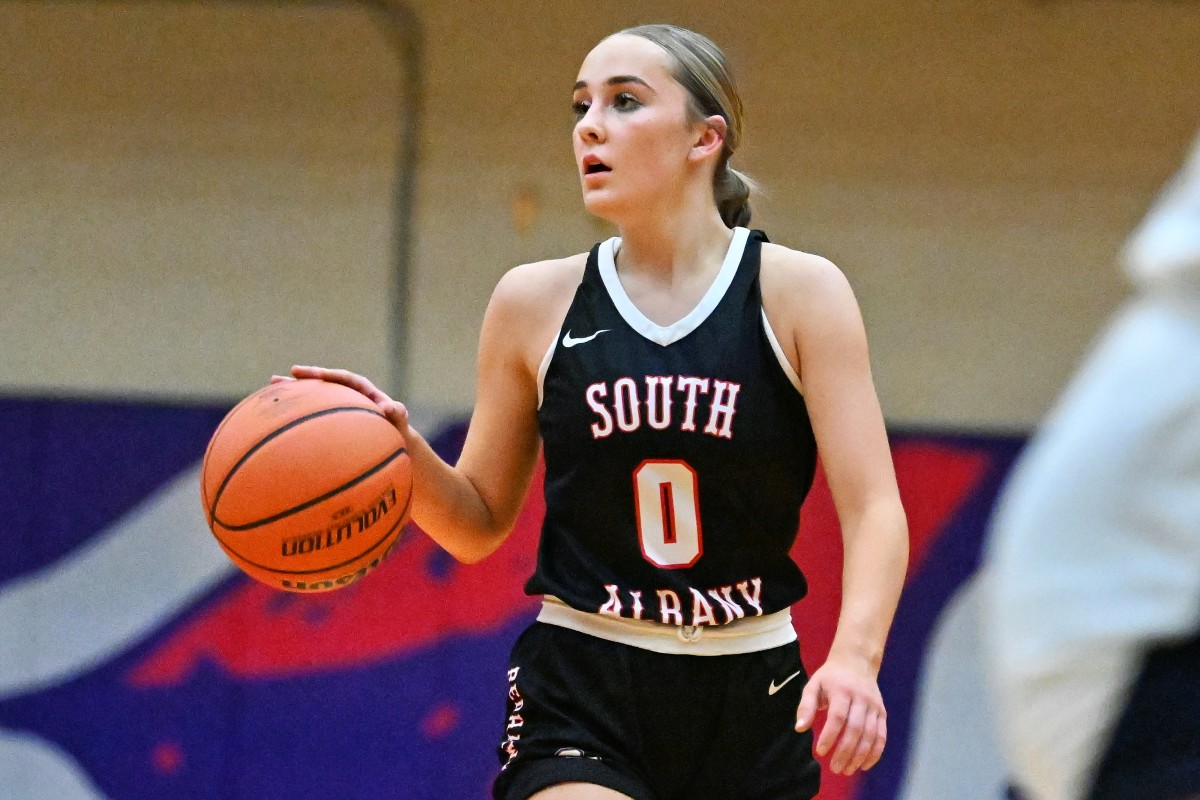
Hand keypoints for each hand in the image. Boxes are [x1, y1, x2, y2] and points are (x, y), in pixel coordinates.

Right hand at [271, 365, 410, 435]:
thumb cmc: (396, 428)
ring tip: (273, 384)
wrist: (392, 439)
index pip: (344, 378)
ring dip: (295, 389)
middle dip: (308, 377)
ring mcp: (337, 404)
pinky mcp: (330, 417)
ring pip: (313, 394)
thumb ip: (398, 412)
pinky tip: (276, 413)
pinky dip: (297, 411)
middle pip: (325, 381)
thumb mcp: (399, 420)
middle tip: (290, 373)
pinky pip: (312, 412)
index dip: (330, 375)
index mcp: (362, 389)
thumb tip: (390, 408)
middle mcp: (347, 393)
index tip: (317, 374)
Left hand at [795, 654, 886, 774]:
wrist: (857, 662)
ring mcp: (874, 706)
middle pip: (856, 729)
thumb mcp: (814, 684)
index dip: (830, 735)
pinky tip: (864, 765)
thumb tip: (800, 728)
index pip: (838, 716)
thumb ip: (806, 706)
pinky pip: (881, 736)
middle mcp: (861, 698)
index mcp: (842, 690)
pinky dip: (875, 753)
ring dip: (860, 756)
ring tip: (847, 770)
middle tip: (834, 768)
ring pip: (871, 735)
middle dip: (845, 751)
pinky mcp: (882, 713)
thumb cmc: (830, 677)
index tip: (820, 752)